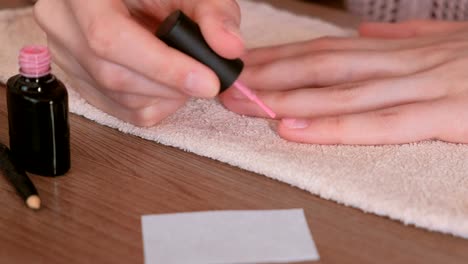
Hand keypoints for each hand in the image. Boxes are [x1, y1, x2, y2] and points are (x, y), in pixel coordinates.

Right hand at [34, 0, 243, 125]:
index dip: (161, 66)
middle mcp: (62, 25)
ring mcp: (65, 55)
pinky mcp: (77, 78)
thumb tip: (230, 47)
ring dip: (163, 97)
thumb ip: (212, 12)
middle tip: (205, 80)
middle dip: (169, 86)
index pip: (110, 38)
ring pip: (115, 97)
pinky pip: (116, 109)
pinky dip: (151, 105)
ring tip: (185, 76)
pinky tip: (166, 86)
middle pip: (112, 74)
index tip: (206, 81)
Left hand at [220, 20, 467, 144]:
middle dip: (270, 78)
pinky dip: (333, 127)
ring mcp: (424, 85)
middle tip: (227, 87)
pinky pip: (380, 123)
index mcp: (401, 49)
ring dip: (287, 100)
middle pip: (321, 68)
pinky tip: (294, 130)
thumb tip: (365, 39)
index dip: (282, 59)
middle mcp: (403, 62)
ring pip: (340, 92)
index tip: (246, 68)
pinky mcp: (446, 113)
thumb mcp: (450, 40)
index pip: (325, 51)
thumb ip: (406, 38)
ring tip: (245, 106)